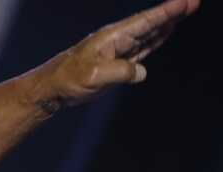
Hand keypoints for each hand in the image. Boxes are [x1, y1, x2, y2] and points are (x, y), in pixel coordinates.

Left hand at [40, 0, 198, 107]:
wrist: (53, 88)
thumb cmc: (69, 79)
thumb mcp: (95, 76)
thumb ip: (121, 72)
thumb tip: (141, 72)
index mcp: (112, 38)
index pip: (145, 22)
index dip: (166, 12)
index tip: (185, 2)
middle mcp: (117, 40)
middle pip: (151, 24)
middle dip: (172, 13)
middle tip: (193, 2)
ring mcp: (118, 50)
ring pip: (149, 34)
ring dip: (167, 24)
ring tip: (185, 11)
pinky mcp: (117, 63)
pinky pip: (142, 48)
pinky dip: (156, 39)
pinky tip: (165, 32)